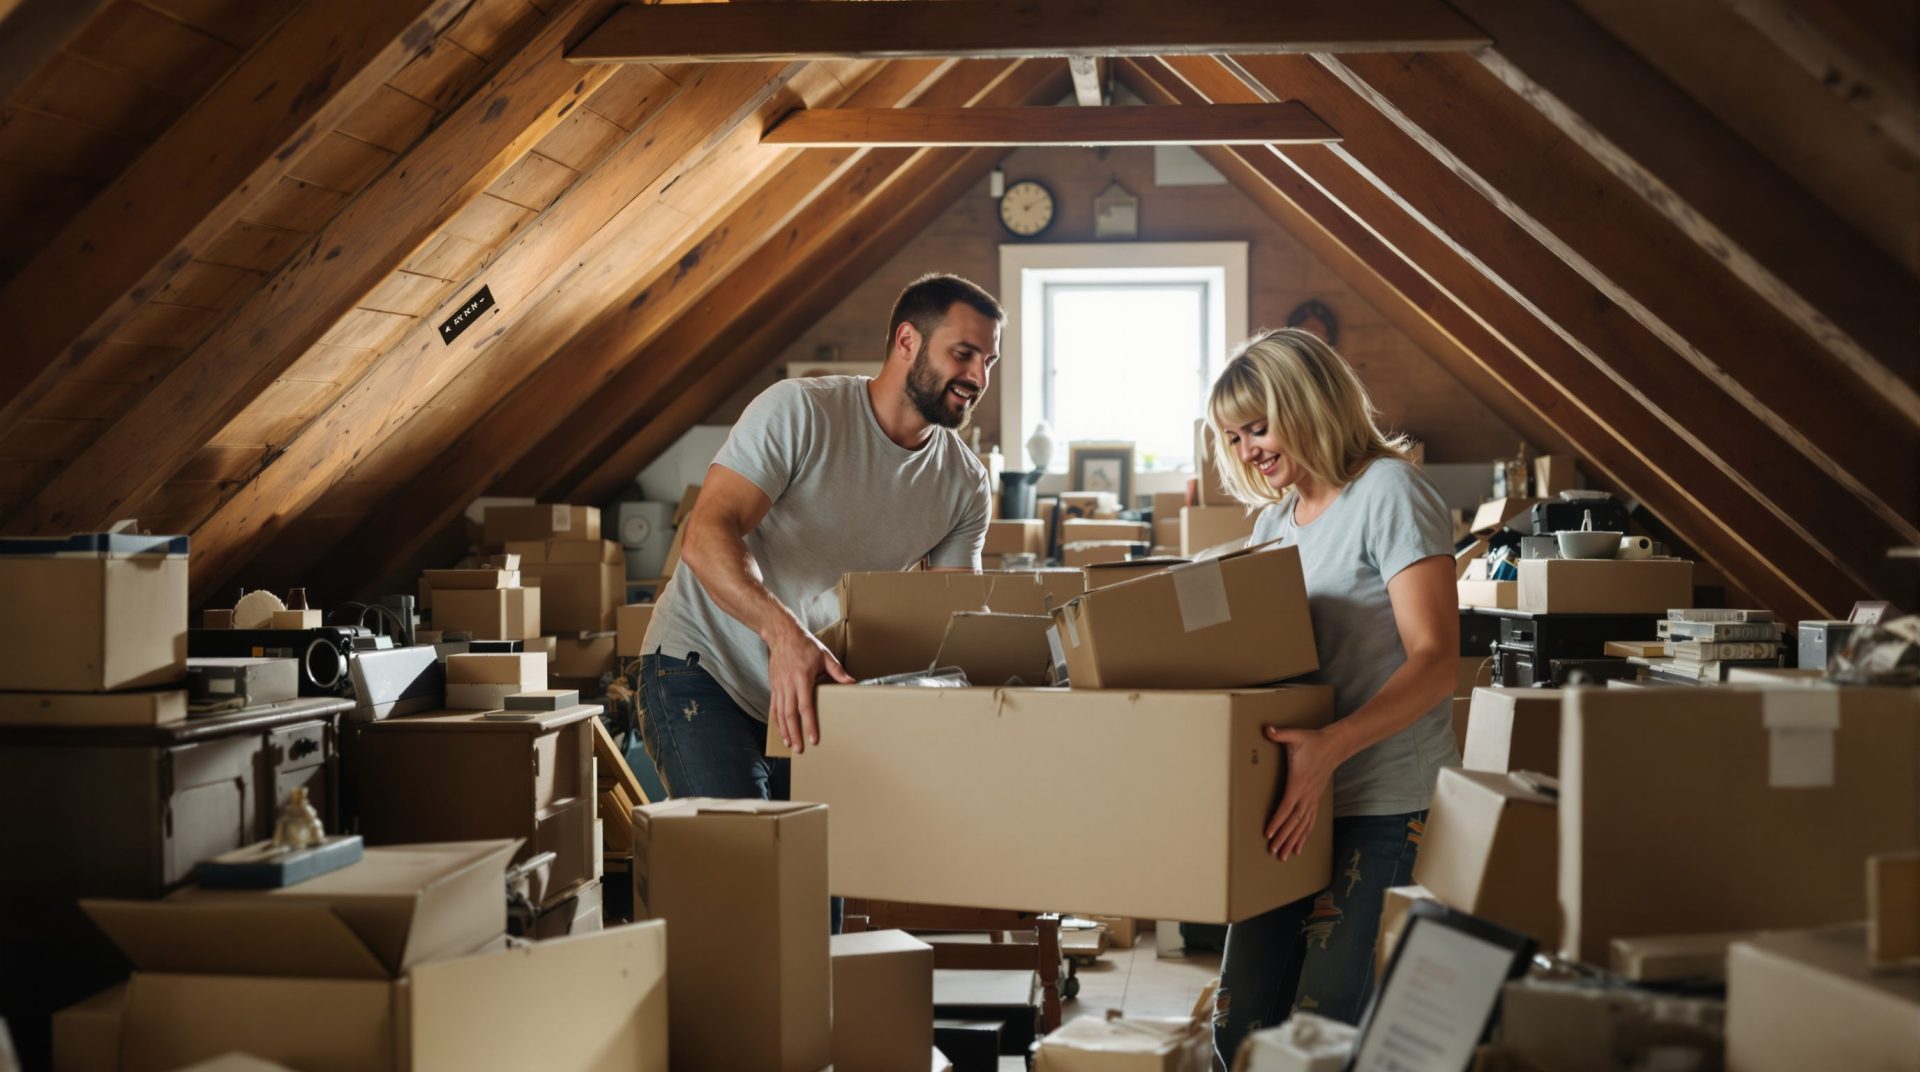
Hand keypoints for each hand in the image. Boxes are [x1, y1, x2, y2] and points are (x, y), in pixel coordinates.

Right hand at [766, 622, 853, 753]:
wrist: (782, 635)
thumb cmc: (805, 645)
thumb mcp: (824, 655)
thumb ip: (837, 671)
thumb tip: (852, 682)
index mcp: (802, 678)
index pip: (805, 706)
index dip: (809, 724)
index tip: (813, 738)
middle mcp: (788, 684)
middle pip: (790, 715)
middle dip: (795, 733)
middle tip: (799, 749)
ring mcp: (779, 686)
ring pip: (780, 713)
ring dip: (784, 730)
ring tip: (790, 744)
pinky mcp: (774, 686)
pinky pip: (773, 707)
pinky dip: (776, 720)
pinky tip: (781, 730)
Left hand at [1263, 725, 1341, 860]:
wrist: (1335, 745)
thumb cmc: (1312, 741)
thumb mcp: (1295, 735)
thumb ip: (1280, 734)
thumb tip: (1267, 729)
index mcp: (1298, 783)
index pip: (1286, 807)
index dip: (1277, 822)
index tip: (1268, 834)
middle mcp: (1306, 795)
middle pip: (1294, 822)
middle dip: (1284, 838)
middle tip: (1274, 852)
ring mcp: (1313, 798)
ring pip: (1303, 825)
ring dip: (1294, 841)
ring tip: (1285, 855)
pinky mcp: (1316, 798)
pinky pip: (1310, 821)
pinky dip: (1304, 835)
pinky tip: (1300, 846)